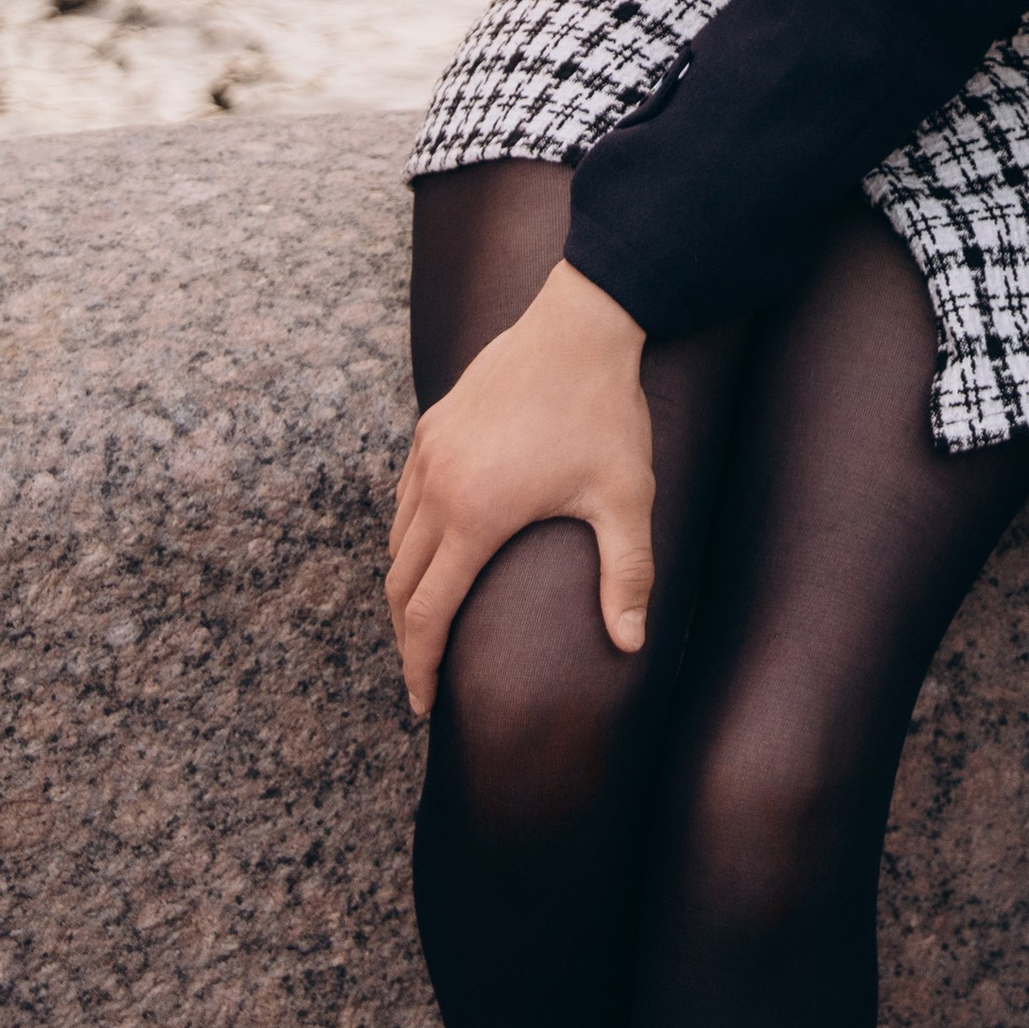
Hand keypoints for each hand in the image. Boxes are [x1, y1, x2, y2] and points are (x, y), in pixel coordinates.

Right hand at [387, 259, 654, 717]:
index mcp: (475, 515)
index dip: (419, 666)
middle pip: (399, 584)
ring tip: (426, 619)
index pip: (428, 613)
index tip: (424, 704)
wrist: (581, 323)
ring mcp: (429, 452)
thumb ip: (627, 574)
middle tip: (423, 674)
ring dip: (404, 586)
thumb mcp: (625, 497)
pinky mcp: (432, 425)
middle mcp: (438, 487)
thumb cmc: (605, 412)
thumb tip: (632, 644)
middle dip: (406, 638)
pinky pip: (404, 496)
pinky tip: (433, 548)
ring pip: (396, 539)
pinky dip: (408, 535)